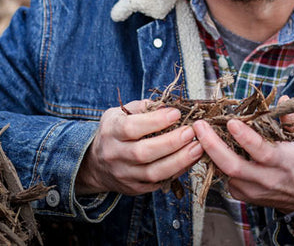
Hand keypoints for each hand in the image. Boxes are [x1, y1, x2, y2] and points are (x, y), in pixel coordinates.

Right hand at [75, 100, 203, 195]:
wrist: (96, 164)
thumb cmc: (115, 131)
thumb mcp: (121, 112)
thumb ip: (143, 107)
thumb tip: (167, 105)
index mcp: (111, 132)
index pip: (131, 128)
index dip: (155, 121)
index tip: (176, 113)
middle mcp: (115, 155)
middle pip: (143, 153)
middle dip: (171, 142)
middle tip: (191, 132)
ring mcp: (124, 175)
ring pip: (153, 173)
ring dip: (179, 160)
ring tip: (198, 147)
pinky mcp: (134, 188)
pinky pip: (158, 183)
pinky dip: (177, 172)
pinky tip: (190, 160)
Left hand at [192, 98, 293, 213]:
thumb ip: (292, 118)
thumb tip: (282, 98)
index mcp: (284, 161)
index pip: (262, 152)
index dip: (245, 137)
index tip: (231, 122)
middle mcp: (267, 178)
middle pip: (234, 166)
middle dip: (213, 145)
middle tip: (200, 126)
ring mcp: (254, 190)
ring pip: (225, 173)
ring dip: (209, 152)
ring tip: (199, 132)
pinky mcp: (244, 195)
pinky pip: (225, 178)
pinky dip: (215, 162)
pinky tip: (209, 146)